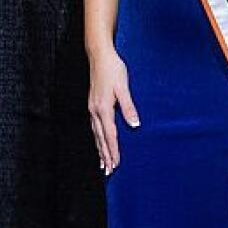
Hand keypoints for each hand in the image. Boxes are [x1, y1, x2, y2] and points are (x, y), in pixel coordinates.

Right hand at [87, 46, 138, 174]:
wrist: (99, 56)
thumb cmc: (113, 70)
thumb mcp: (123, 88)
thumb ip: (128, 107)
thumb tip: (134, 124)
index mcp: (103, 108)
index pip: (110, 134)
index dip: (113, 150)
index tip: (116, 164)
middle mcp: (95, 111)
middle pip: (100, 138)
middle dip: (104, 155)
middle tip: (108, 171)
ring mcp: (92, 108)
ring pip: (95, 134)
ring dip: (99, 149)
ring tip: (102, 163)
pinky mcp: (92, 104)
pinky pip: (94, 126)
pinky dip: (97, 138)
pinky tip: (98, 141)